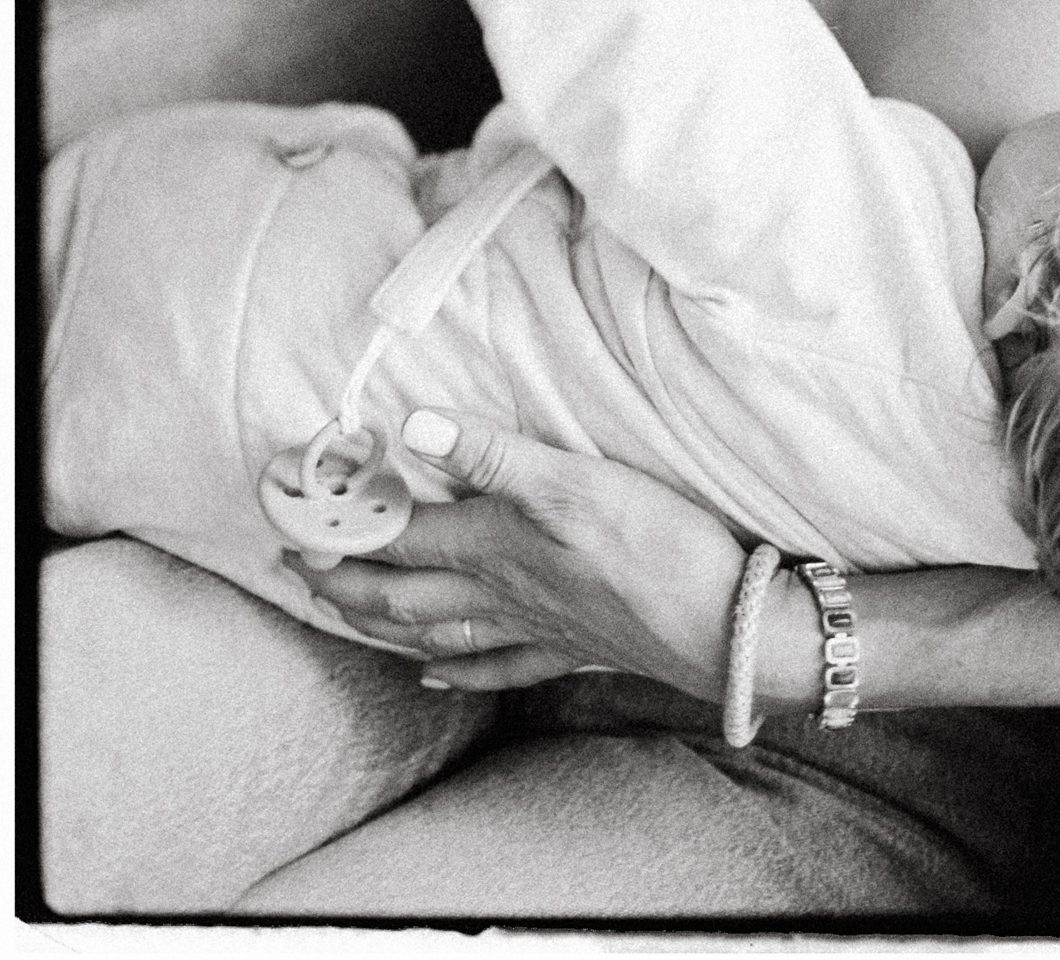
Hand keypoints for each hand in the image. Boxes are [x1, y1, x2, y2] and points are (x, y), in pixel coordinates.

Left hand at [287, 410, 748, 699]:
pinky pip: (493, 667)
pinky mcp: (569, 647)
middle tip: (296, 566)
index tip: (293, 515)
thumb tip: (415, 429)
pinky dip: (454, 671)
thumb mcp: (574, 479)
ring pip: (434, 633)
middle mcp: (500, 595)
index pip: (396, 537)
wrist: (719, 624)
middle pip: (400, 594)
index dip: (342, 526)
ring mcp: (533, 628)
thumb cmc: (654, 544)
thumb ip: (494, 454)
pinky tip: (433, 675)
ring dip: (380, 622)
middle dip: (342, 580)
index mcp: (495, 547)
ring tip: (342, 611)